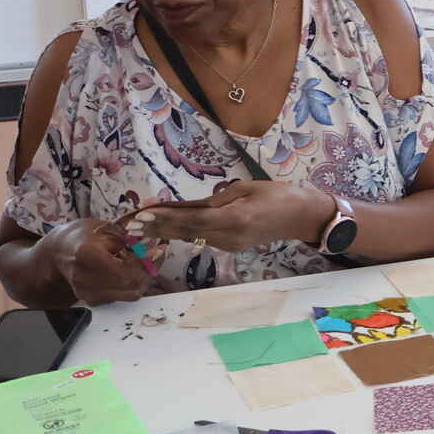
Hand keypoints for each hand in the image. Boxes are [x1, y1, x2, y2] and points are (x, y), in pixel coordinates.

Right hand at [40, 219, 151, 304]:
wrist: (61, 250)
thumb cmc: (85, 236)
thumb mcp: (108, 228)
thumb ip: (131, 238)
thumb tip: (153, 246)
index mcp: (86, 255)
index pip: (125, 269)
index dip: (146, 261)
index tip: (158, 249)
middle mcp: (84, 278)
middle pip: (129, 283)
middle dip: (150, 268)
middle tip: (159, 253)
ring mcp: (86, 292)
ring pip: (130, 293)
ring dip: (146, 277)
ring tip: (151, 261)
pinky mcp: (92, 300)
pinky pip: (123, 296)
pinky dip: (136, 284)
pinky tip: (138, 269)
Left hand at [129, 182, 333, 253]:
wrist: (302, 217)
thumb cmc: (280, 195)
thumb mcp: (247, 188)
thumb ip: (217, 199)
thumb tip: (191, 207)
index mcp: (234, 219)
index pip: (192, 219)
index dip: (166, 216)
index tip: (144, 213)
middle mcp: (228, 236)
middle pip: (187, 231)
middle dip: (158, 226)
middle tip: (131, 223)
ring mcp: (229, 244)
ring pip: (192, 236)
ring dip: (166, 231)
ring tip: (140, 227)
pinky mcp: (231, 245)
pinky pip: (202, 237)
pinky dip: (183, 232)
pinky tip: (166, 229)